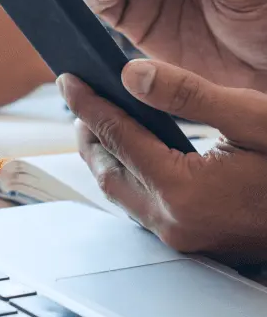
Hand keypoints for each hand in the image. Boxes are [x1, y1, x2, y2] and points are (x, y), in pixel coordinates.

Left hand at [58, 61, 266, 264]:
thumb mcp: (254, 119)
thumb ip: (189, 96)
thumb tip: (130, 76)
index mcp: (184, 190)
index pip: (118, 137)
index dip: (89, 104)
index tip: (69, 79)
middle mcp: (174, 221)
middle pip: (107, 172)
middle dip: (89, 132)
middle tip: (81, 99)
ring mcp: (182, 236)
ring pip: (121, 192)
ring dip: (106, 155)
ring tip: (102, 120)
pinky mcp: (192, 240)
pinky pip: (141, 204)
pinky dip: (129, 173)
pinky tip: (135, 151)